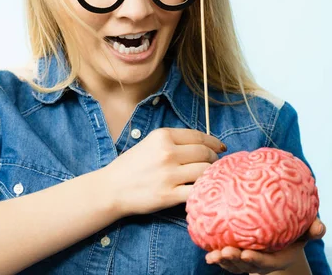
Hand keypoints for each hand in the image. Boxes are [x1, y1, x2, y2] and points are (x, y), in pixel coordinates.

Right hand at [101, 128, 225, 216]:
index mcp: (163, 136)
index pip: (199, 137)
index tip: (220, 148)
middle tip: (216, 164)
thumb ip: (174, 141)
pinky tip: (204, 190)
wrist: (110, 189)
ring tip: (212, 177)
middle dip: (215, 159)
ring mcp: (168, 174)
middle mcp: (167, 153)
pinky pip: (197, 190)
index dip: (214, 142)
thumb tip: (204, 144)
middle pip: (205, 153)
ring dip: (212, 174)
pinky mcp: (168, 195)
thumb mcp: (150, 143)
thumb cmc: (131, 166)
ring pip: (205, 171)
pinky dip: (204, 190)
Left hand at [205, 218, 326, 274]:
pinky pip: (226, 258)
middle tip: (225, 252)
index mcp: (278, 258)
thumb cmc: (298, 230)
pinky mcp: (239, 254)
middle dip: (235, 261)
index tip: (247, 254)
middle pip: (246, 266)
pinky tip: (208, 252)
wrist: (284, 232)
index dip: (256, 260)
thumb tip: (320, 228)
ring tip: (213, 255)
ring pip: (234, 265)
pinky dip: (217, 257)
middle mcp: (262, 262)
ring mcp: (249, 260)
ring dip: (223, 261)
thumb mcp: (308, 230)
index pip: (266, 263)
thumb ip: (314, 230)